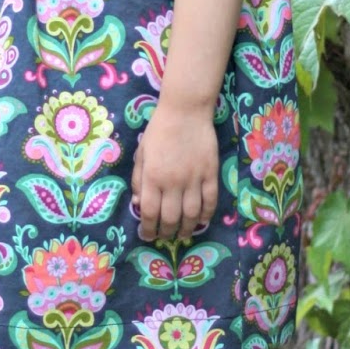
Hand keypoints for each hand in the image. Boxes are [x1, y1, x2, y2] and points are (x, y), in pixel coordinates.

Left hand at [131, 102, 218, 242]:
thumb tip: (139, 204)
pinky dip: (206, 214)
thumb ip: (138, 179)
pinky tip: (201, 220)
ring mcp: (194, 178)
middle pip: (170, 217)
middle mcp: (173, 182)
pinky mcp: (210, 173)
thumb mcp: (141, 154)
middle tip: (164, 237)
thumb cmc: (158, 131)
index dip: (148, 229)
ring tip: (183, 234)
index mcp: (152, 177)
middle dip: (166, 232)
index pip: (149, 212)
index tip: (147, 236)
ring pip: (192, 214)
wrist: (185, 111)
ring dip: (187, 228)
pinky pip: (210, 200)